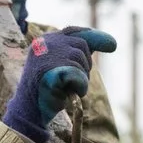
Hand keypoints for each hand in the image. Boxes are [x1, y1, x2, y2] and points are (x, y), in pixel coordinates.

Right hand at [1, 27, 116, 142]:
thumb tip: (110, 42)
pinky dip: (80, 86)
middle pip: (82, 46)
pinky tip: (71, 93)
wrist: (31, 110)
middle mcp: (46, 43)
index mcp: (46, 40)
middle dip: (85, 64)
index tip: (111, 45)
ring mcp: (47, 56)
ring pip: (81, 61)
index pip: (73, 32)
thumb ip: (77, 52)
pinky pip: (78, 75)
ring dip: (82, 78)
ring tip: (68, 88)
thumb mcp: (62, 65)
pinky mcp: (51, 70)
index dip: (94, 37)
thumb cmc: (49, 89)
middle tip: (75, 81)